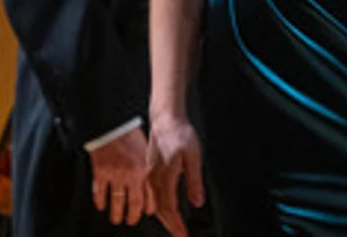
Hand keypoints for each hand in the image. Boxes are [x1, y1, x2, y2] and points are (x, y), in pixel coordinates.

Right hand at [90, 127, 152, 226]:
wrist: (113, 124)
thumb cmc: (131, 133)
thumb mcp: (148, 149)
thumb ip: (149, 166)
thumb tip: (154, 179)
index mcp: (145, 168)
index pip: (150, 193)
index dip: (149, 205)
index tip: (149, 212)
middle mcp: (131, 174)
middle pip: (134, 201)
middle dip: (133, 214)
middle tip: (132, 221)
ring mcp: (114, 175)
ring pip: (116, 201)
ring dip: (116, 212)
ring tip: (117, 219)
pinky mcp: (100, 173)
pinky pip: (99, 192)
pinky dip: (100, 201)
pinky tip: (101, 206)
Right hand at [146, 115, 204, 236]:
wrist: (165, 119)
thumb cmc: (180, 134)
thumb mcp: (193, 156)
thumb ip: (194, 181)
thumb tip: (197, 201)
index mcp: (165, 177)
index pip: (169, 208)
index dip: (176, 224)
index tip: (183, 234)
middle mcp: (154, 179)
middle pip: (159, 209)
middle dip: (170, 225)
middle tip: (179, 235)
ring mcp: (149, 175)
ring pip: (153, 203)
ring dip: (163, 217)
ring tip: (172, 227)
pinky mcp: (149, 171)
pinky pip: (150, 194)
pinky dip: (156, 206)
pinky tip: (159, 209)